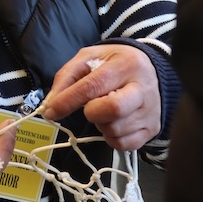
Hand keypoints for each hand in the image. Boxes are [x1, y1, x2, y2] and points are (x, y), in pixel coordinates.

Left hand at [41, 44, 160, 150]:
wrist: (150, 71)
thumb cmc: (115, 64)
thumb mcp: (89, 58)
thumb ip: (67, 76)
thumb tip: (51, 103)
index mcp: (126, 65)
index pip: (94, 86)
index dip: (68, 101)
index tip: (51, 111)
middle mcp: (143, 89)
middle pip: (113, 109)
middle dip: (91, 113)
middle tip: (89, 107)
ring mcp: (150, 112)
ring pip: (115, 130)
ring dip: (100, 124)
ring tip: (104, 110)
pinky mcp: (151, 129)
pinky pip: (123, 143)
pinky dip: (110, 137)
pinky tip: (113, 122)